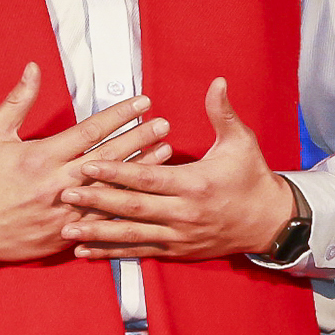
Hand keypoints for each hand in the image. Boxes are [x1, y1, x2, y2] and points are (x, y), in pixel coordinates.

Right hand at [0, 63, 171, 272]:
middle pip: (110, 157)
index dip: (120, 114)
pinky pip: (104, 218)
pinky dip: (127, 203)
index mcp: (41, 157)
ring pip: (113, 188)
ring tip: (166, 152)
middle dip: (140, 138)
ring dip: (142, 168)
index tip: (142, 102)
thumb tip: (34, 68)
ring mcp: (66, 211)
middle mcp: (58, 183)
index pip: (91, 130)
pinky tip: (145, 192)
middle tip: (164, 123)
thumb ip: (18, 101)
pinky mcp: (68, 233)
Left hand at [59, 78, 295, 262]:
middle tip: (65, 193)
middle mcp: (184, 214)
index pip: (148, 177)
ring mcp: (179, 236)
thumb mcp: (241, 142)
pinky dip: (112, 253)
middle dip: (97, 200)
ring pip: (132, 235)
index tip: (88, 164)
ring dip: (97, 233)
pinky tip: (86, 252)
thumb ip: (222, 113)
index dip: (117, 171)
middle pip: (133, 208)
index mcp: (195, 184)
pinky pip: (140, 252)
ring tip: (67, 229)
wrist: (269, 222)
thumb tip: (217, 82)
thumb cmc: (252, 178)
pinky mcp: (176, 251)